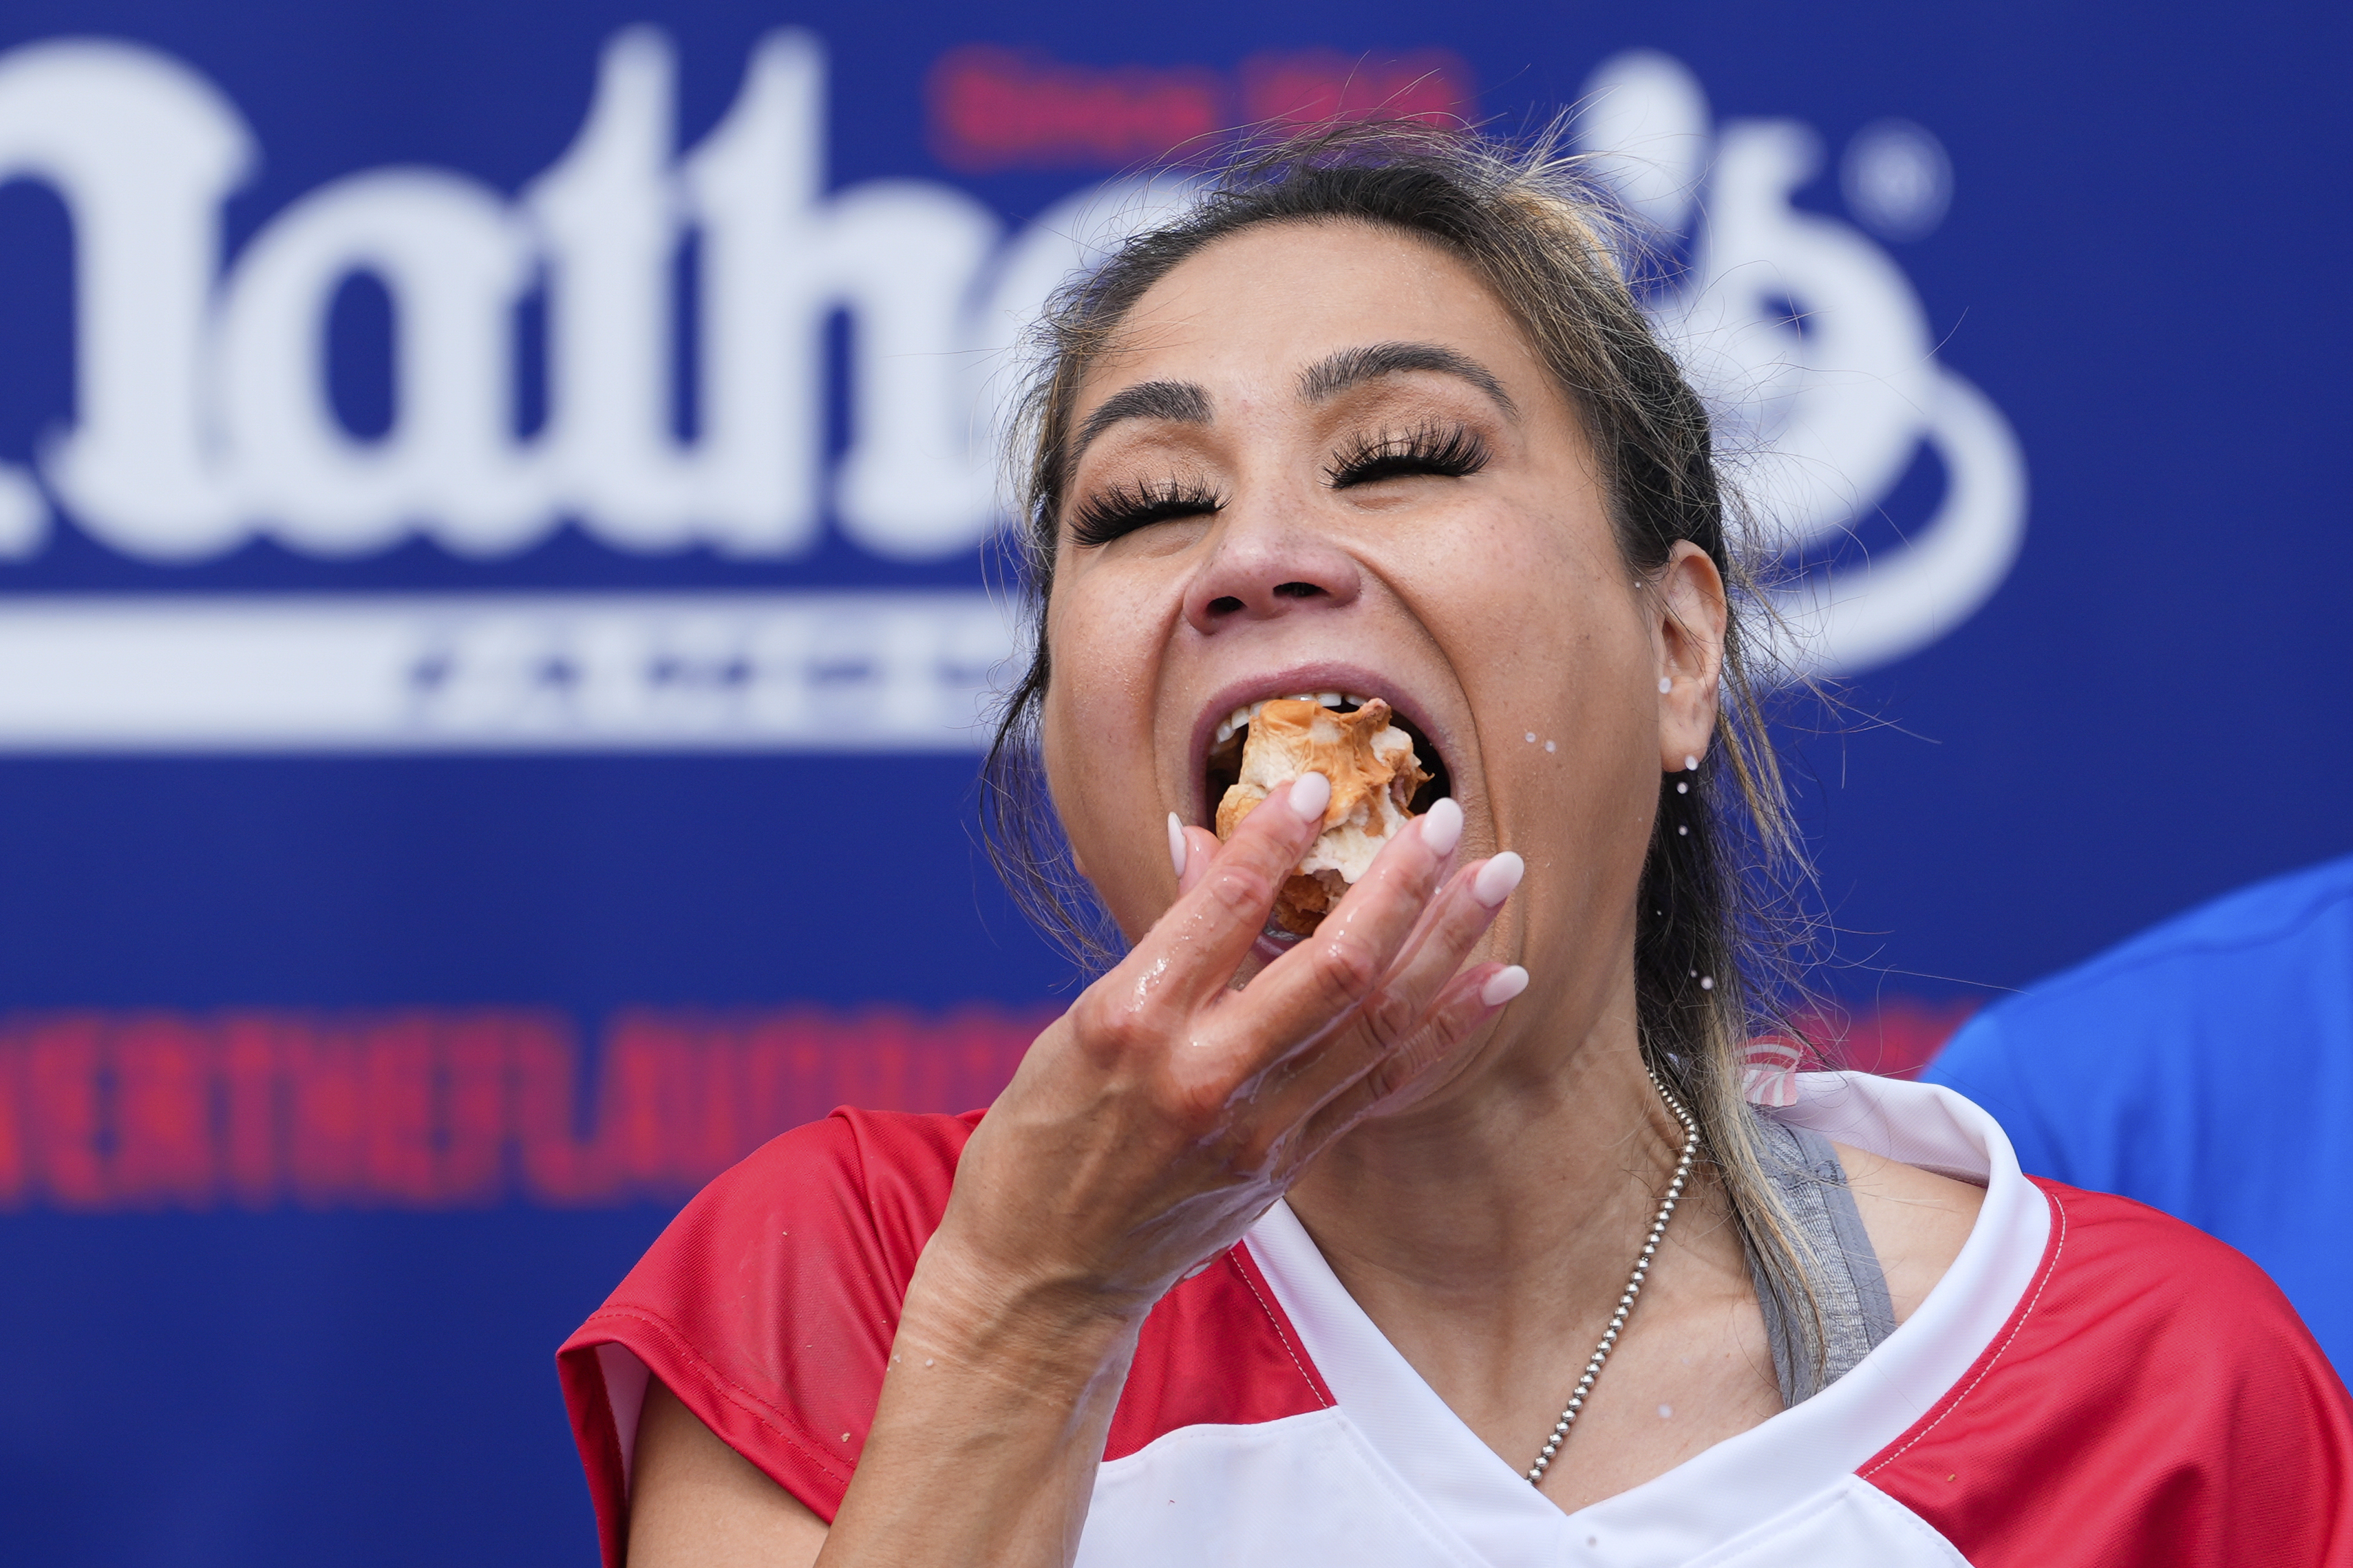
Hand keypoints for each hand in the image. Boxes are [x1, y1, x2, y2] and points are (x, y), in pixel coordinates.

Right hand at [928, 778, 1526, 1333]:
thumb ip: (1159, 939)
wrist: (1045, 1277)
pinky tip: (1496, 978)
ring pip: (1378, 1021)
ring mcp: (1259, 1127)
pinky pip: (1385, 1081)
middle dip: (1401, 883)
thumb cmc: (1042, 1138)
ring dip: (1447, 942)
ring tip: (1500, 874)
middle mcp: (1206, 1074)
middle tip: (1445, 815)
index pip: (1227, 905)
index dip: (1279, 838)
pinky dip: (1446, 1026)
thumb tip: (1202, 840)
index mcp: (1135, 1020)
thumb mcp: (1072, 1024)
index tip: (1319, 782)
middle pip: (1332, 964)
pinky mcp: (1290, 1164)